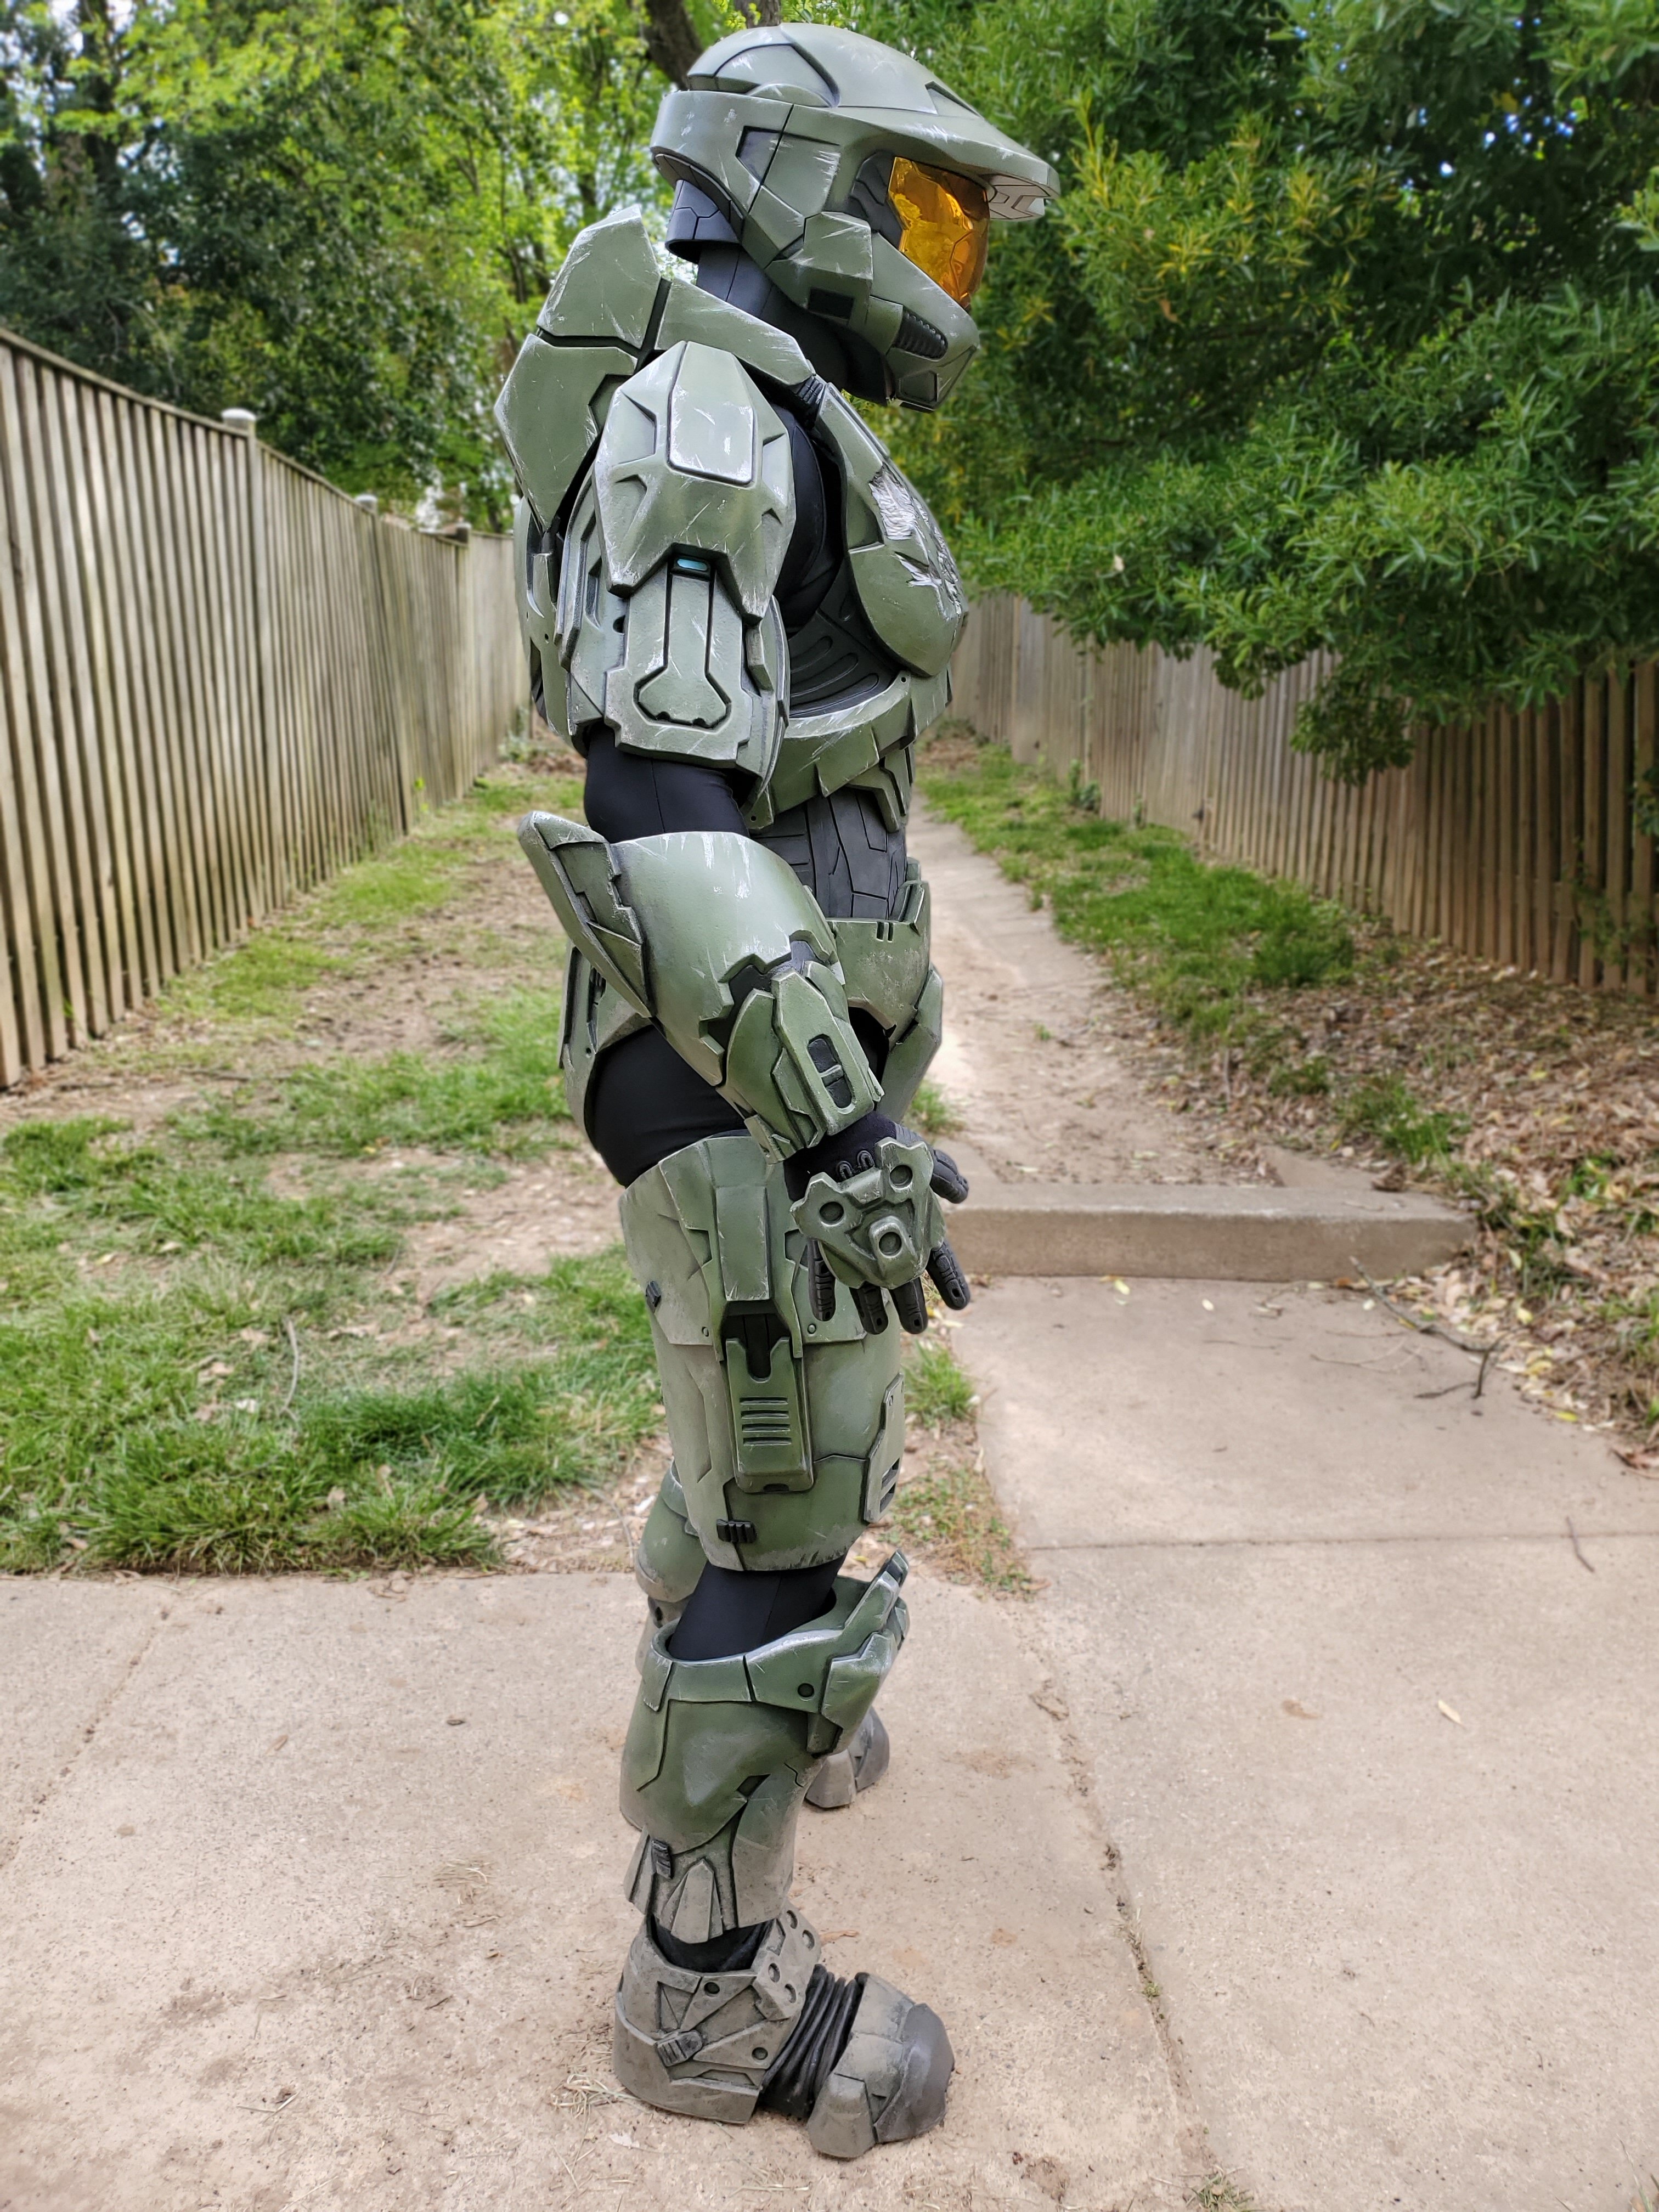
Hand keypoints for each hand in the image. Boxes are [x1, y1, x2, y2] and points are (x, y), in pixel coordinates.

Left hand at [786, 1115, 970, 1334]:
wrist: (837, 1132)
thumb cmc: (881, 1145)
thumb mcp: (919, 1157)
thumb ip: (944, 1174)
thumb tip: (964, 1195)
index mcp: (910, 1222)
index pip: (936, 1257)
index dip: (949, 1280)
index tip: (960, 1303)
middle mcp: (884, 1236)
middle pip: (900, 1277)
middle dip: (910, 1303)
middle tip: (917, 1326)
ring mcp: (854, 1239)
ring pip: (864, 1281)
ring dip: (871, 1306)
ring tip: (877, 1328)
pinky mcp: (825, 1237)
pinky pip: (823, 1270)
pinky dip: (823, 1292)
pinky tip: (824, 1314)